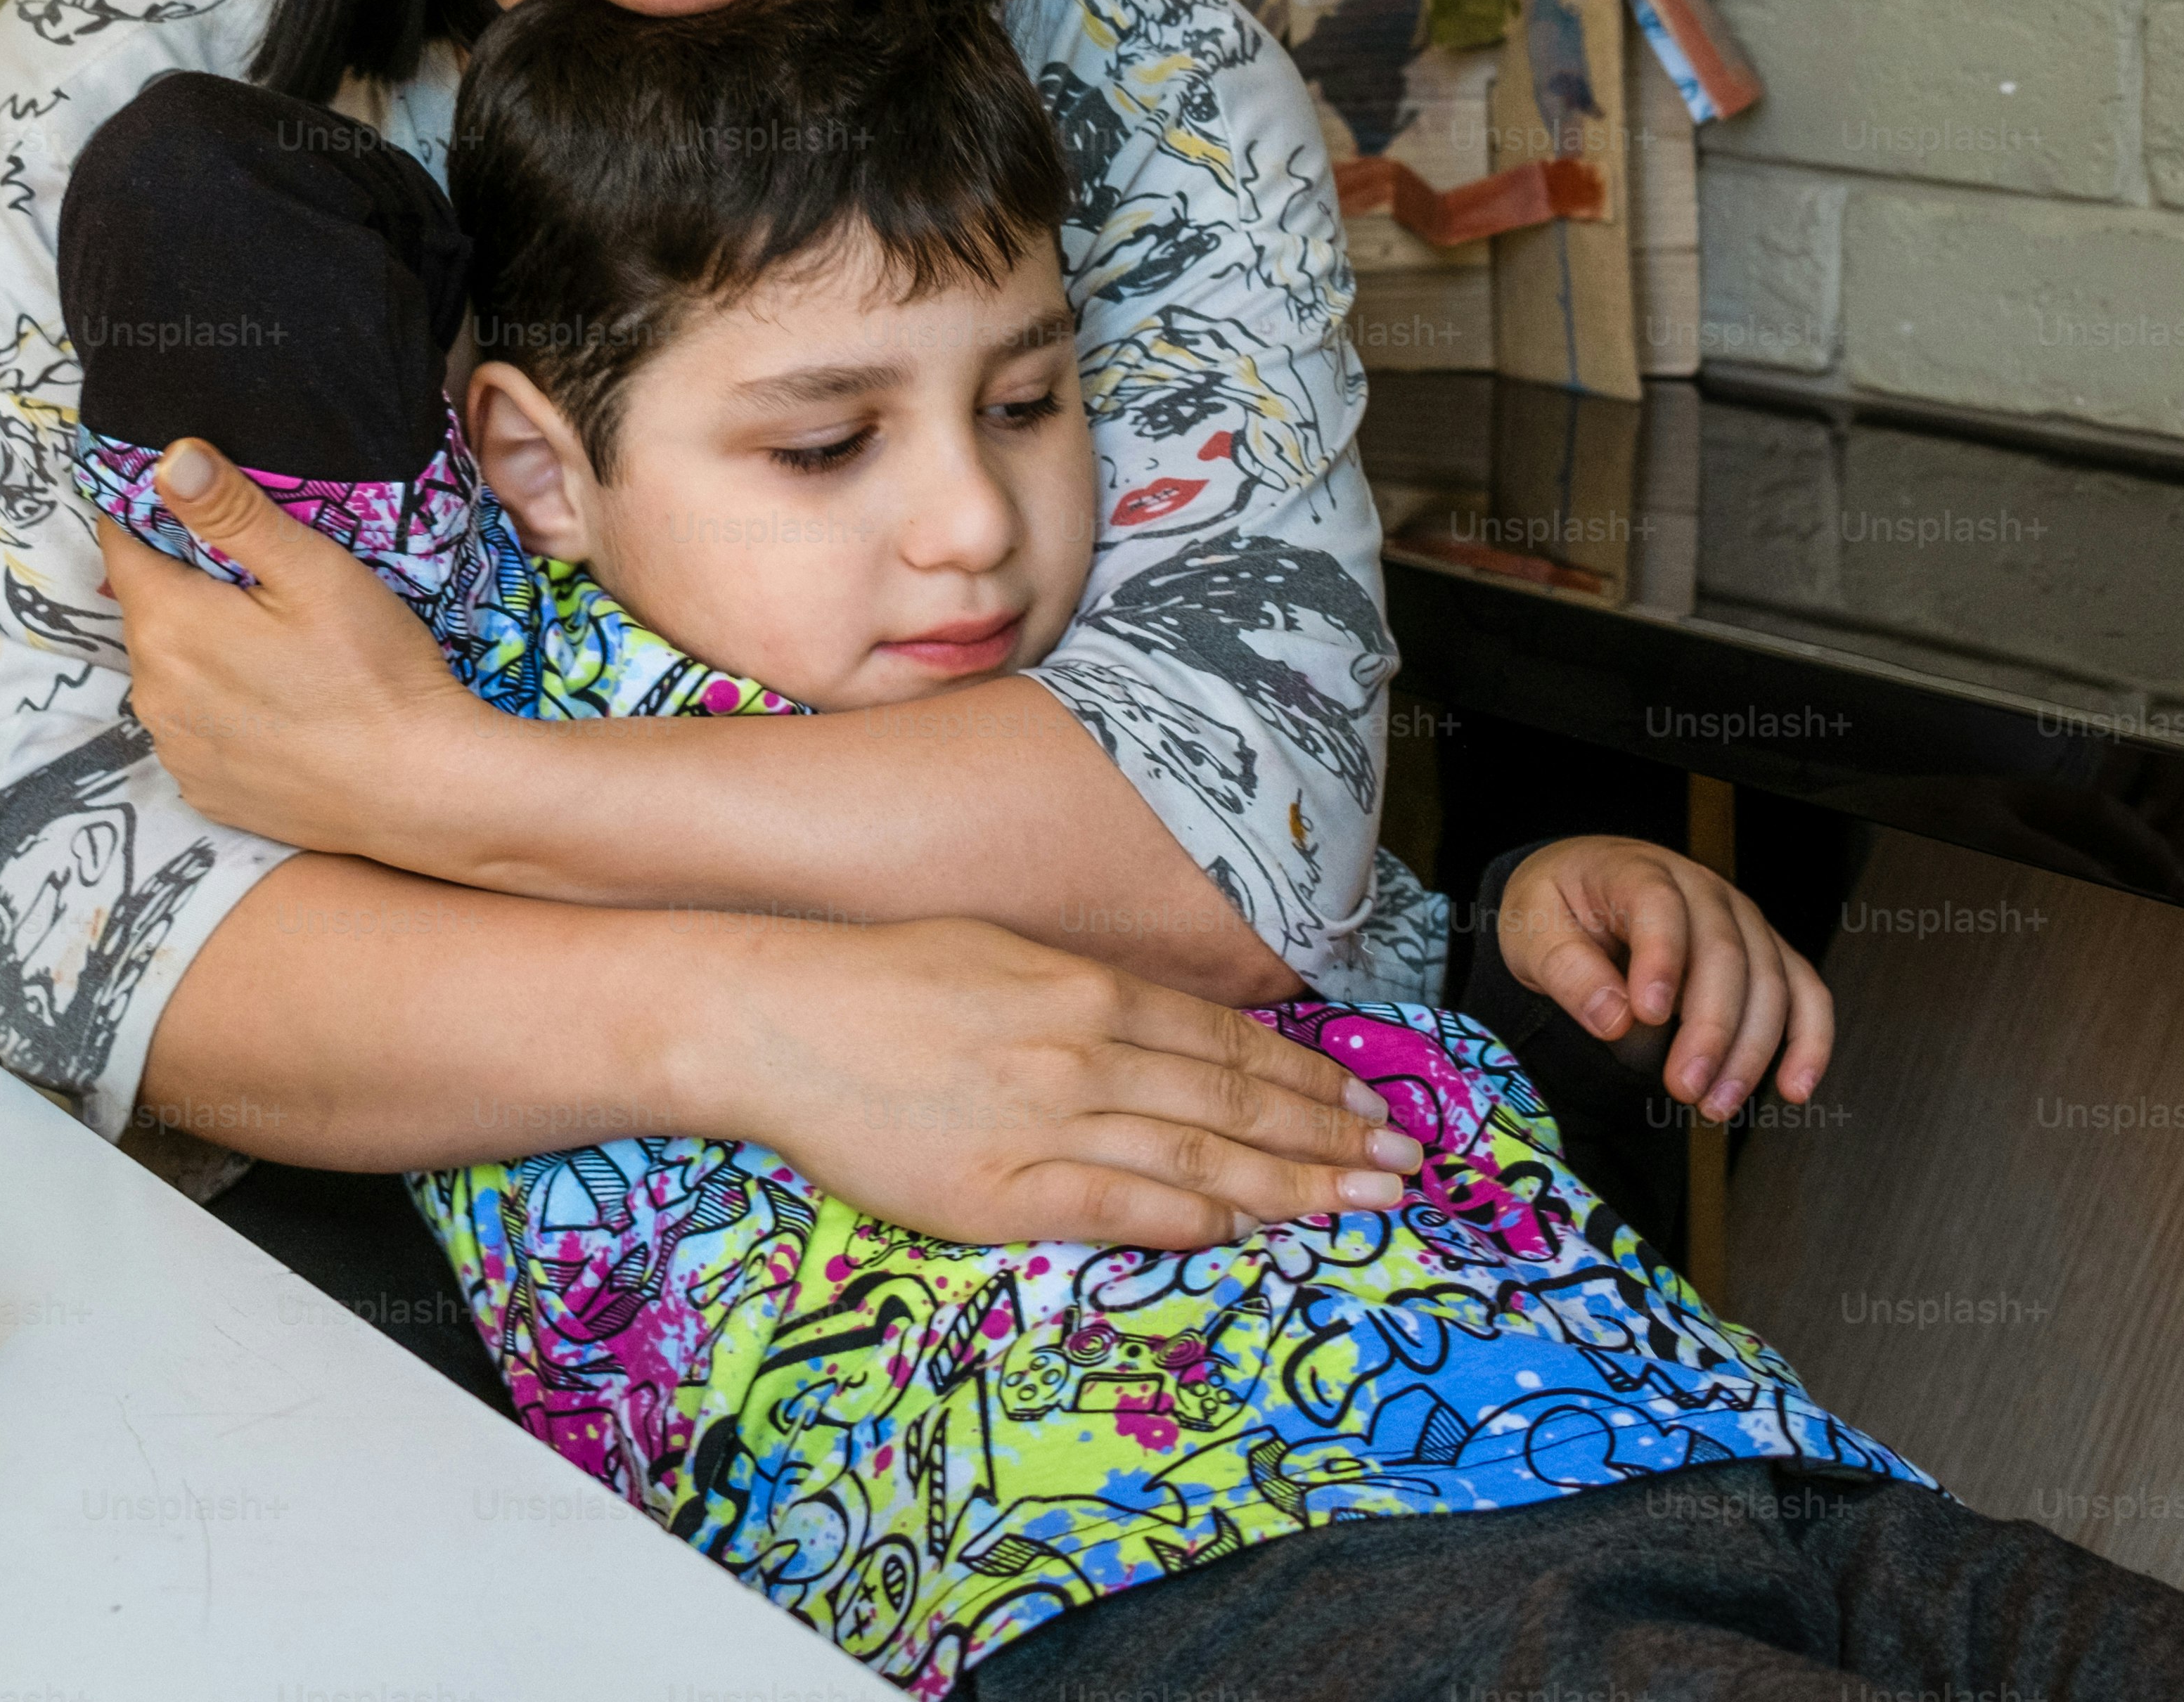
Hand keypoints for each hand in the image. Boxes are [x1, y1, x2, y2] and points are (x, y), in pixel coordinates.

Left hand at [95, 440, 509, 859]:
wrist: (419, 790)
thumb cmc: (374, 671)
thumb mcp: (313, 571)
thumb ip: (232, 511)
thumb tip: (168, 458)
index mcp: (167, 623)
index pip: (123, 543)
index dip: (151, 513)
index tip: (196, 504)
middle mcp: (151, 691)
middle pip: (148, 609)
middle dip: (186, 584)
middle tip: (260, 579)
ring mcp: (174, 747)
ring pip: (169, 670)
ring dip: (201, 649)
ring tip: (274, 646)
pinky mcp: (203, 789)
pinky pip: (192, 727)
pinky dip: (218, 708)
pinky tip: (276, 705)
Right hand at [681, 912, 1435, 1249]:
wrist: (779, 1017)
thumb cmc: (884, 979)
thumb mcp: (1005, 954)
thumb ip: (1090, 994)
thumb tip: (1165, 1025)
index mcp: (1087, 989)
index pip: (1228, 1042)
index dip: (1308, 1077)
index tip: (1368, 1102)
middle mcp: (1085, 1051)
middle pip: (1235, 1099)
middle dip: (1330, 1134)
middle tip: (1404, 1163)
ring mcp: (1047, 1121)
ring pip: (1200, 1155)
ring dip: (1292, 1182)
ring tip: (1362, 1201)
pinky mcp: (1003, 1189)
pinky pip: (1122, 1208)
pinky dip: (1193, 1218)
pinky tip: (1246, 1229)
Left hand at [1495, 834, 1831, 1118]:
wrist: (1582, 886)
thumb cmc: (1558, 909)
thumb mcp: (1530, 929)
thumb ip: (1566, 969)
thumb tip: (1614, 1018)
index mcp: (1637, 871)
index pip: (1659, 907)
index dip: (1661, 959)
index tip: (1648, 1014)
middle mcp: (1702, 889)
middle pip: (1725, 952)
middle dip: (1711, 1027)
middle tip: (1683, 1087)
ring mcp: (1742, 920)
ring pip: (1770, 980)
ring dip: (1752, 1049)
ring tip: (1715, 1104)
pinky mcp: (1766, 953)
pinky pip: (1804, 992)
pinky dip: (1809, 1041)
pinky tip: (1793, 1088)